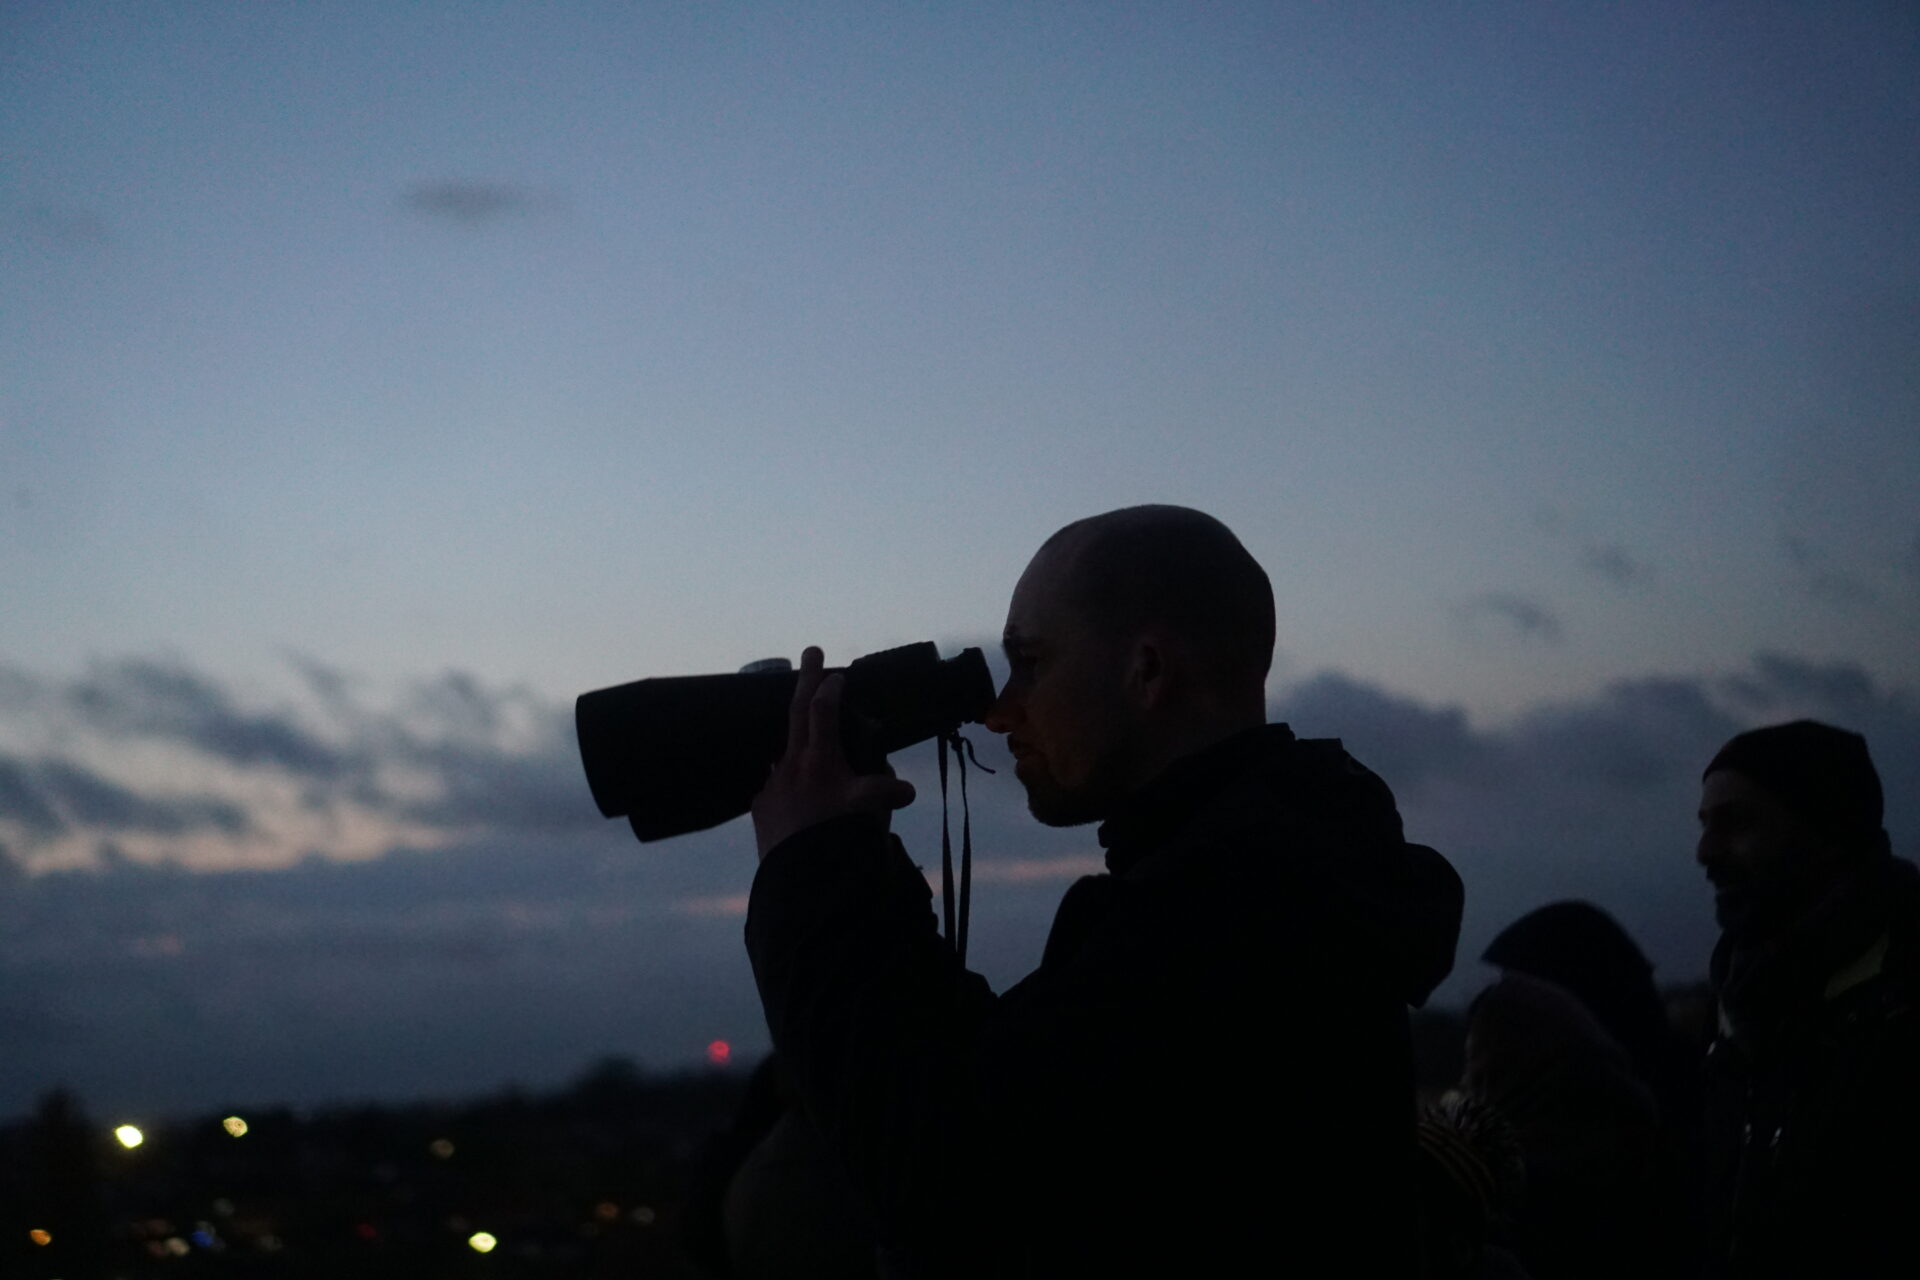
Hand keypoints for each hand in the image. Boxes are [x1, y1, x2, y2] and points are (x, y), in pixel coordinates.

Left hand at [751, 646, 916, 859]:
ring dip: (799, 738)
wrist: (799, 884)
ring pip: (785, 751)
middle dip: (806, 680)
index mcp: (820, 761)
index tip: (837, 674)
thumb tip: (903, 789)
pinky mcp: (761, 808)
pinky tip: (800, 791)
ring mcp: (772, 786)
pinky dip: (790, 779)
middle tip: (811, 652)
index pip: (824, 711)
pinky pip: (778, 784)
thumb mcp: (873, 815)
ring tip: (813, 738)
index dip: (831, 688)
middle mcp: (791, 766)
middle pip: (797, 713)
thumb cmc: (841, 845)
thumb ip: (887, 794)